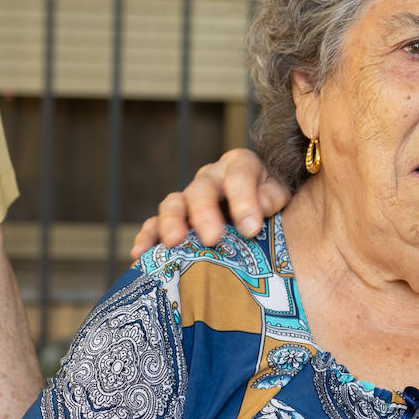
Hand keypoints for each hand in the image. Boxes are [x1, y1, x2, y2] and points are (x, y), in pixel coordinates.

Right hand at [130, 148, 289, 256]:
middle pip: (201, 190)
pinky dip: (146, 237)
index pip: (239, 176)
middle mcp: (210, 177)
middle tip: (211, 238)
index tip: (251, 229)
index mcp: (239, 164)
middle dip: (204, 214)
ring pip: (173, 203)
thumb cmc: (269, 199)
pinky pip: (154, 224)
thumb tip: (257, 213)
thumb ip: (271, 199)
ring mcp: (189, 197)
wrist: (260, 204)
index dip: (244, 201)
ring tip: (174, 242)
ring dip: (171, 223)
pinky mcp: (174, 219)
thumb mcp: (278, 194)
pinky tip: (140, 254)